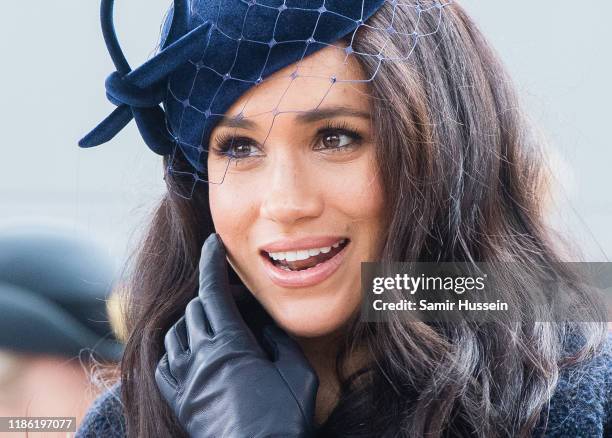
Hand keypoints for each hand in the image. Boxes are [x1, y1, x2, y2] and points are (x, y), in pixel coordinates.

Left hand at [155, 233, 318, 437]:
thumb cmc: (284, 418)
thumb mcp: (297, 372)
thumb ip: (278, 339)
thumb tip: (263, 321)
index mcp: (231, 345)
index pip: (213, 291)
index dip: (211, 262)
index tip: (213, 244)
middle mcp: (201, 357)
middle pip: (197, 309)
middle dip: (213, 294)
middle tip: (237, 301)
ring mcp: (186, 380)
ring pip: (176, 333)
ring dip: (193, 320)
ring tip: (214, 324)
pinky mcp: (180, 401)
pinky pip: (164, 366)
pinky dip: (174, 350)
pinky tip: (189, 353)